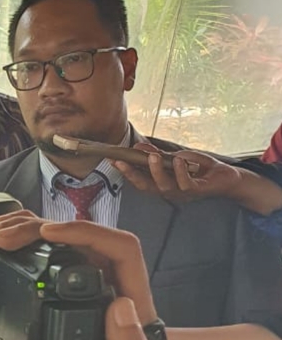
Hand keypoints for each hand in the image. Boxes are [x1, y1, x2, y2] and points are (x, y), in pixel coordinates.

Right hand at [0, 214, 155, 339]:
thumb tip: (120, 309)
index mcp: (130, 304)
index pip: (121, 248)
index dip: (85, 232)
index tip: (47, 234)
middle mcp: (108, 287)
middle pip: (78, 238)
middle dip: (36, 229)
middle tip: (4, 238)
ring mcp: (83, 286)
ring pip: (59, 242)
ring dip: (24, 231)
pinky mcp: (60, 293)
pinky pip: (46, 256)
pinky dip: (23, 245)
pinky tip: (2, 241)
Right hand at [113, 143, 243, 202]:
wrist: (225, 176)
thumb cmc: (198, 168)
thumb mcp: (175, 157)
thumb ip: (158, 154)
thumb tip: (139, 146)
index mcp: (160, 183)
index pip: (138, 178)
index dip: (125, 171)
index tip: (113, 159)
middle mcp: (168, 191)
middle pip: (146, 186)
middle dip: (132, 174)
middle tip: (122, 161)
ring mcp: (182, 192)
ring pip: (164, 186)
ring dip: (156, 171)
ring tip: (152, 157)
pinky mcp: (197, 190)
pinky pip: (186, 184)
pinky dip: (181, 172)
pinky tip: (178, 161)